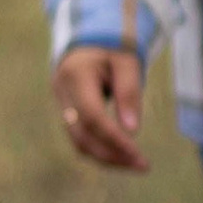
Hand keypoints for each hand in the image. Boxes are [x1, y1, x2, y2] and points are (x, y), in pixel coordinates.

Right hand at [53, 46, 149, 173]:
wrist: (90, 37)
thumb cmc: (112, 46)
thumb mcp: (127, 61)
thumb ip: (129, 92)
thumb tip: (132, 131)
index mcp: (75, 75)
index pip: (92, 116)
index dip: (114, 138)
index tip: (137, 154)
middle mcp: (62, 92)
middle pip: (82, 135)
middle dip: (112, 155)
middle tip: (142, 166)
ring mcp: (60, 103)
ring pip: (78, 141)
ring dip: (107, 157)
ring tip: (136, 164)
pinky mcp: (66, 112)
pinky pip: (80, 138)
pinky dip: (101, 149)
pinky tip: (123, 155)